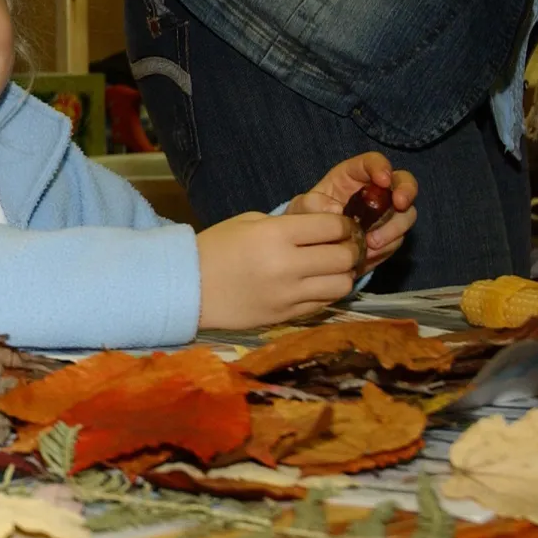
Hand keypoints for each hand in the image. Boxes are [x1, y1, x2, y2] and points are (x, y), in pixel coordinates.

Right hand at [196, 211, 360, 329]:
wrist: (187, 287)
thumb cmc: (216, 247)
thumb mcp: (249, 221)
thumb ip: (290, 221)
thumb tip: (328, 223)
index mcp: (275, 235)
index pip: (332, 227)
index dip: (344, 225)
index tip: (342, 226)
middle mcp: (286, 265)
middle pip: (344, 257)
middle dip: (349, 249)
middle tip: (342, 246)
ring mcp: (287, 295)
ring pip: (341, 285)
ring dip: (342, 274)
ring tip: (330, 268)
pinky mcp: (285, 316)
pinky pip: (323, 304)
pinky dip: (326, 292)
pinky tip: (315, 284)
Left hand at [286, 152, 417, 271]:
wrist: (311, 246)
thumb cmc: (307, 217)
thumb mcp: (302, 207)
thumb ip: (312, 204)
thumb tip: (336, 211)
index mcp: (353, 175)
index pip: (373, 162)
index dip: (381, 167)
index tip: (383, 180)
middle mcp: (375, 191)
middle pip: (403, 181)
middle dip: (406, 190)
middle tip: (400, 204)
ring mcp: (385, 213)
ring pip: (405, 213)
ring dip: (394, 228)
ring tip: (372, 242)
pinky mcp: (389, 235)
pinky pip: (398, 238)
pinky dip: (387, 247)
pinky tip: (369, 253)